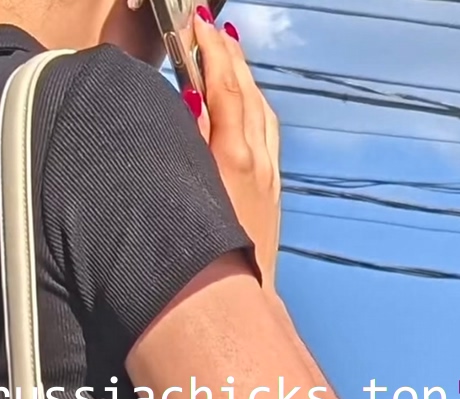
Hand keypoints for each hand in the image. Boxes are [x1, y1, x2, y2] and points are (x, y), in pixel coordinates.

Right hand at [189, 10, 280, 287]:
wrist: (233, 310)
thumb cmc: (200, 261)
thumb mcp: (186, 192)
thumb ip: (190, 142)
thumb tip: (193, 101)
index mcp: (234, 154)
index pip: (224, 85)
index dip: (211, 50)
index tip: (196, 23)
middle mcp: (258, 161)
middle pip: (247, 92)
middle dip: (229, 56)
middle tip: (212, 29)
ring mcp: (270, 179)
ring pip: (262, 112)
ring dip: (244, 80)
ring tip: (227, 60)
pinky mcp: (273, 196)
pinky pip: (267, 136)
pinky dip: (254, 110)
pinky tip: (244, 110)